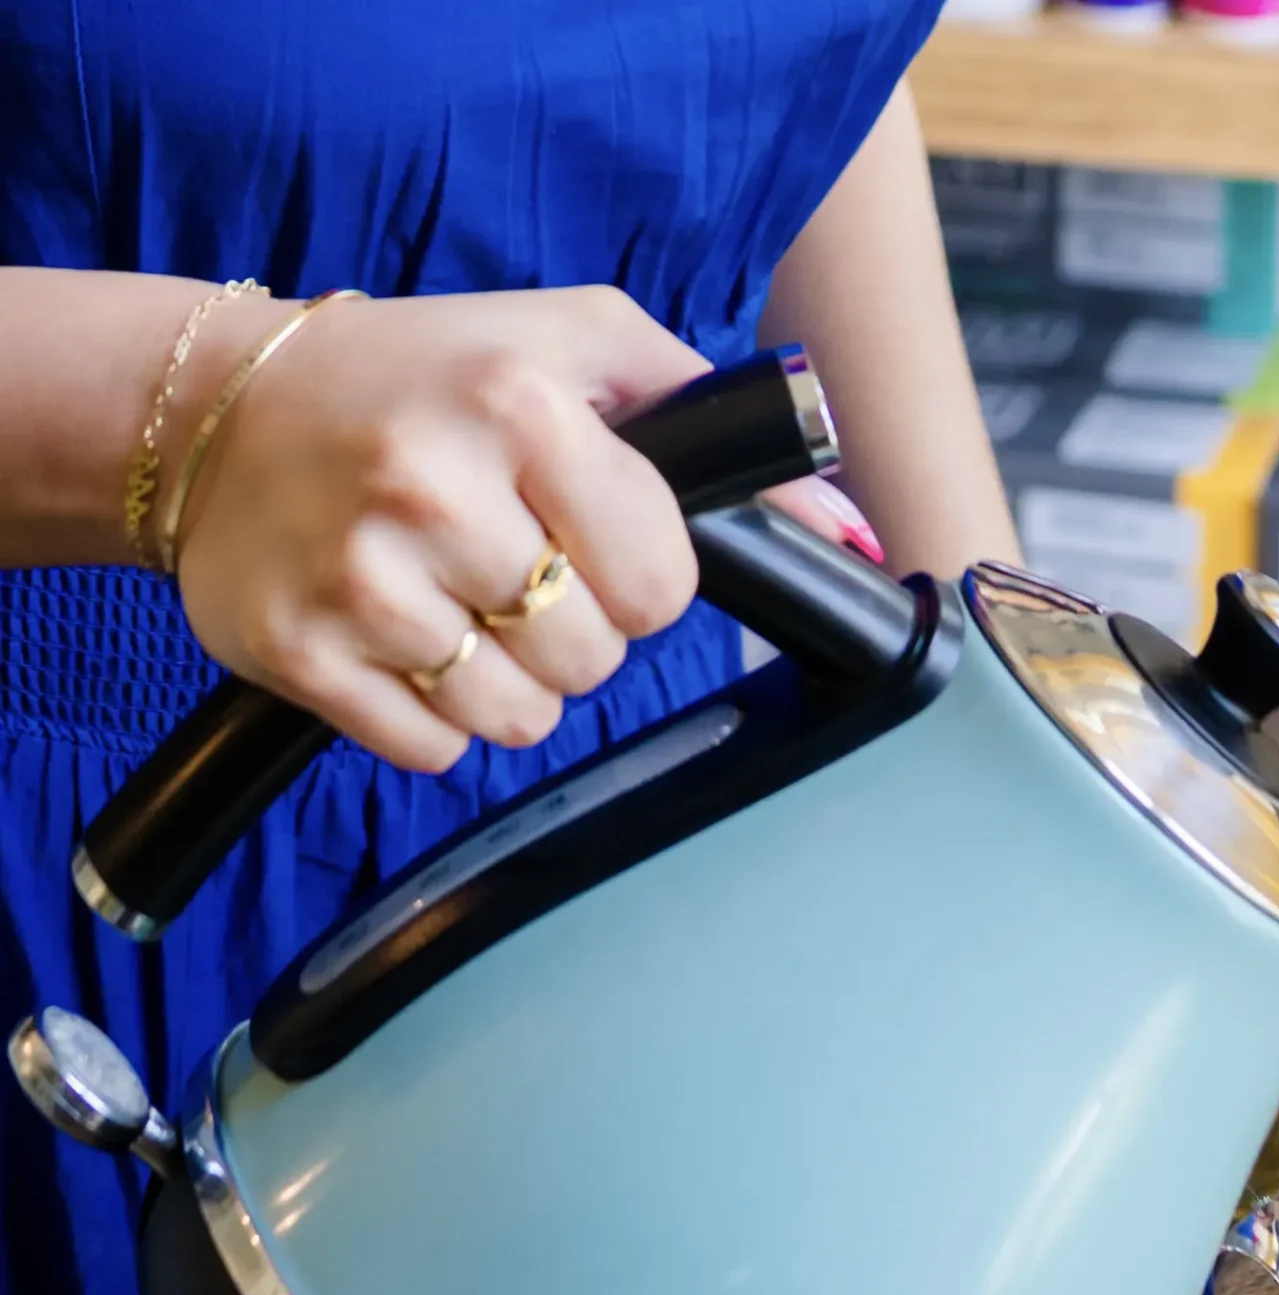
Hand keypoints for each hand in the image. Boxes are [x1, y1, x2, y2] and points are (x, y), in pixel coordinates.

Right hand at [173, 287, 711, 769]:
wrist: (217, 405)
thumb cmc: (427, 378)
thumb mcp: (581, 349)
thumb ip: (722, 433)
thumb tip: (850, 532)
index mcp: (516, 404)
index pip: (662, 587)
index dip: (639, 579)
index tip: (588, 540)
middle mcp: (433, 487)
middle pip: (594, 659)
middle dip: (572, 630)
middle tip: (509, 566)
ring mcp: (358, 576)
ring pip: (521, 720)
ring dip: (508, 682)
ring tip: (455, 602)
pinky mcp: (299, 650)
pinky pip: (434, 751)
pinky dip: (433, 715)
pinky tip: (399, 637)